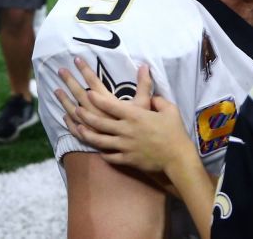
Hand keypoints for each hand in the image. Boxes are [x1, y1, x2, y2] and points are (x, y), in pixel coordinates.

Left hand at [57, 58, 194, 175]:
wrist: (177, 158)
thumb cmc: (175, 132)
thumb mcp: (170, 110)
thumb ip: (158, 100)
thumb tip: (152, 96)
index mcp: (135, 116)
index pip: (111, 105)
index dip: (97, 99)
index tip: (88, 92)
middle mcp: (126, 130)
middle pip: (99, 122)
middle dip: (85, 114)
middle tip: (76, 108)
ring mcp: (124, 146)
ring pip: (99, 140)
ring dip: (87, 133)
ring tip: (79, 128)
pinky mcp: (126, 159)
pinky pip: (109, 156)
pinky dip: (102, 152)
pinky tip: (97, 149)